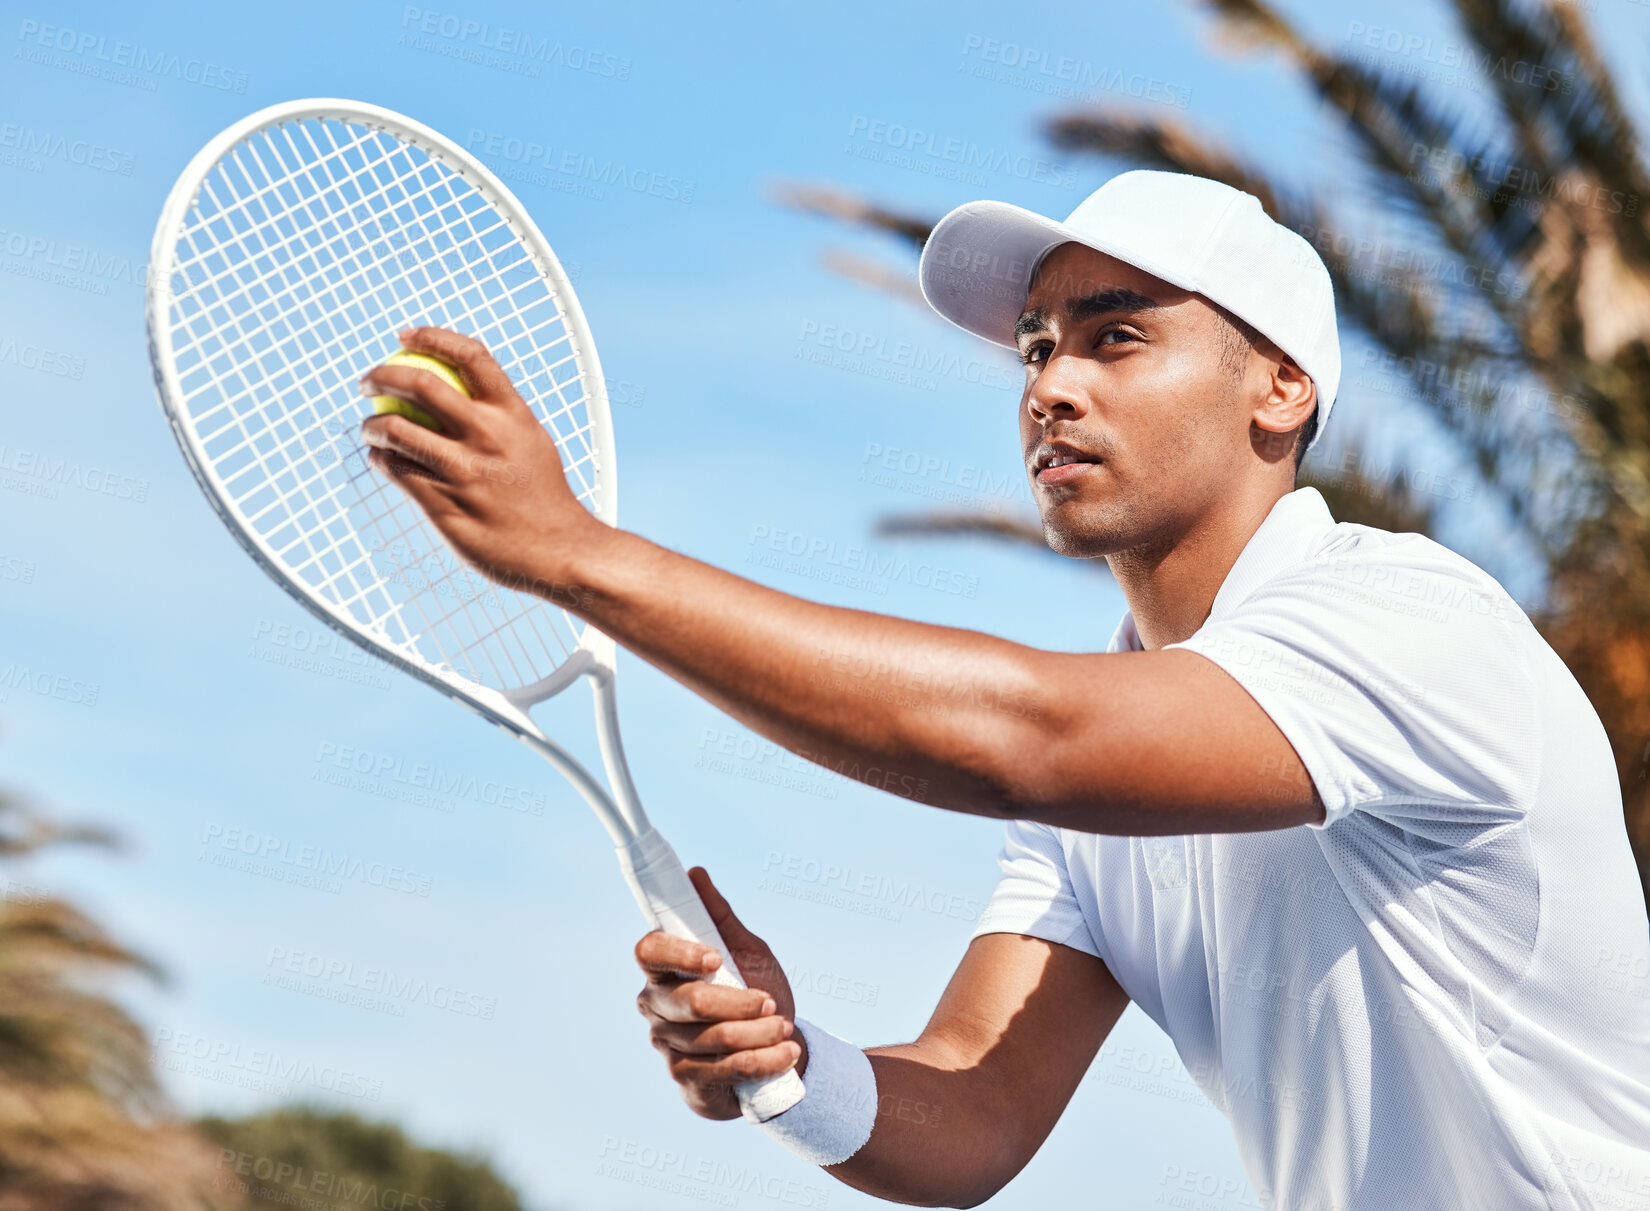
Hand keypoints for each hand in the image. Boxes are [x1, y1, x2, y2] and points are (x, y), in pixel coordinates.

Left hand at [358, 326, 601, 592]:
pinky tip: (381, 459)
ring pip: (396, 429)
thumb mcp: (532, 442)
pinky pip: (396, 470)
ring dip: (372, 425)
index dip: (432, 337)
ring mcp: (463, 471)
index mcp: (513, 414)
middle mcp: (487, 436)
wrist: (560, 550)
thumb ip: (500, 416)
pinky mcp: (443, 503)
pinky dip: (379, 459)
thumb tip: (465, 386)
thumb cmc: (544, 498)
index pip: (471, 356)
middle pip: (420, 384)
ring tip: (370, 429)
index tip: (406, 336)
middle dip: (382, 376)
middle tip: (368, 383)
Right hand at [635, 868, 804, 1119]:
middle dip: (740, 1002)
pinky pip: (725, 1070)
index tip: (715, 958)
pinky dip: (762, 1060)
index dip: (679, 953)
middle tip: (771, 1001)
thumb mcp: (747, 951)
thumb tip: (694, 873)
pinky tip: (785, 1053)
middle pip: (690, 1001)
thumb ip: (720, 917)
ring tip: (786, 1028)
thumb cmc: (757, 990)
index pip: (649, 952)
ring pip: (713, 1038)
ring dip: (759, 1033)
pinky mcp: (685, 1079)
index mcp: (664, 968)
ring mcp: (667, 1044)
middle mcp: (656, 1005)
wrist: (777, 1047)